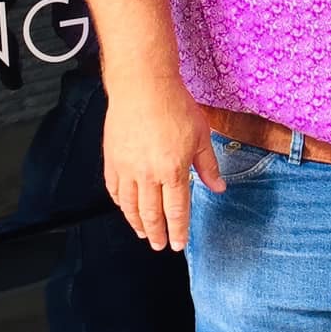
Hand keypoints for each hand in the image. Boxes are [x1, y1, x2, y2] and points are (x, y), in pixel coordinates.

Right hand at [101, 75, 223, 250]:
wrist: (143, 86)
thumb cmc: (175, 106)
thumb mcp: (201, 135)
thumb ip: (208, 166)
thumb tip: (218, 188)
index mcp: (173, 170)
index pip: (176, 210)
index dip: (178, 230)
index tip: (178, 244)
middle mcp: (148, 174)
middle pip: (151, 213)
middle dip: (156, 233)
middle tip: (159, 245)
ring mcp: (127, 167)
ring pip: (130, 206)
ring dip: (137, 223)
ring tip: (143, 233)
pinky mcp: (112, 159)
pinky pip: (114, 189)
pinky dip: (120, 203)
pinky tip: (125, 208)